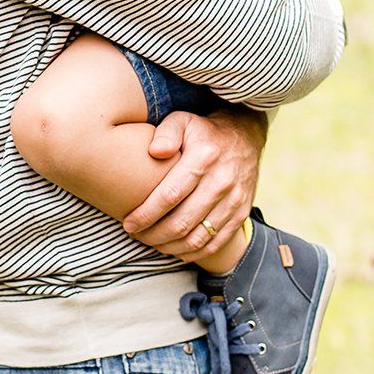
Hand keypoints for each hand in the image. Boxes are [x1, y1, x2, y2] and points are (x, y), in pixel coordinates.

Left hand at [122, 106, 264, 263]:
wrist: (245, 137)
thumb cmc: (203, 131)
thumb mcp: (183, 121)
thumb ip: (166, 133)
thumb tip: (154, 151)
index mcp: (204, 158)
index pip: (170, 195)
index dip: (146, 214)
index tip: (128, 223)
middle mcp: (222, 181)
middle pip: (182, 222)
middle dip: (153, 235)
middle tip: (136, 235)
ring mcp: (234, 201)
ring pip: (197, 238)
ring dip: (170, 247)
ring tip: (151, 242)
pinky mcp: (241, 214)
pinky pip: (214, 244)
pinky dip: (191, 253)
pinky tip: (174, 248)